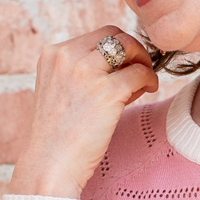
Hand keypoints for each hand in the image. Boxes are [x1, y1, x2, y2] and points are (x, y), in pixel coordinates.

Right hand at [9, 28, 158, 197]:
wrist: (50, 165)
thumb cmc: (59, 135)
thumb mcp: (61, 90)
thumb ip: (84, 71)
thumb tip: (126, 61)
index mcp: (53, 54)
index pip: (96, 35)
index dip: (116, 49)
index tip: (122, 67)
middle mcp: (67, 57)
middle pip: (114, 34)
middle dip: (132, 49)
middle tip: (138, 70)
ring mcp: (86, 72)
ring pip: (129, 46)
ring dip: (143, 60)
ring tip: (145, 80)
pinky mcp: (106, 91)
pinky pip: (139, 73)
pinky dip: (149, 79)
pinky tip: (149, 90)